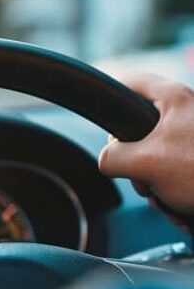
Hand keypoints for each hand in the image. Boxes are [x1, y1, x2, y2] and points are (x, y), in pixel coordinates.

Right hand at [99, 73, 193, 219]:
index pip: (129, 82)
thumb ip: (113, 158)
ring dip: (155, 184)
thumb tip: (107, 160)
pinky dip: (173, 192)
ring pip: (156, 155)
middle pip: (139, 128)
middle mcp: (186, 111)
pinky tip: (181, 206)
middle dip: (135, 162)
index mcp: (172, 98)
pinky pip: (175, 172)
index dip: (109, 98)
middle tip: (144, 178)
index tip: (103, 119)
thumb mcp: (146, 164)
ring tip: (168, 198)